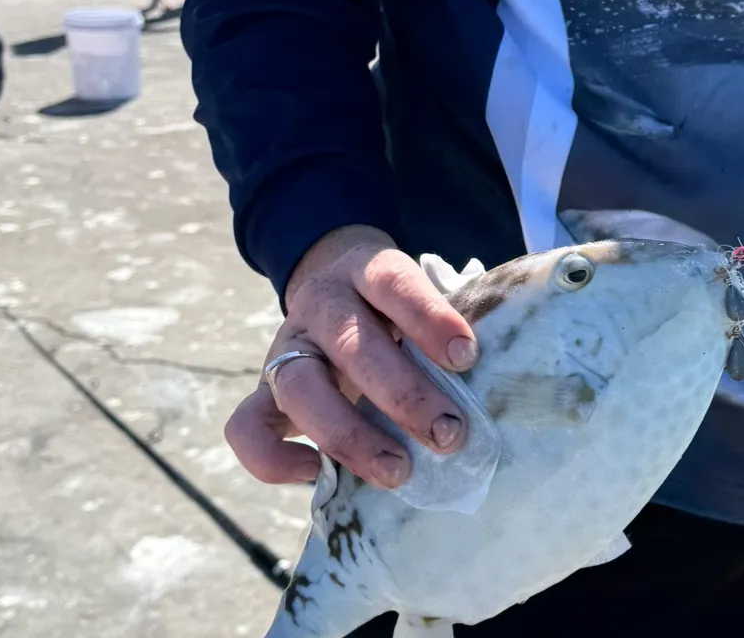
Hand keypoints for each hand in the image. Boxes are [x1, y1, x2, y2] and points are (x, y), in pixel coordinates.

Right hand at [224, 225, 479, 488]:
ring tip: (399, 472)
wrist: (332, 281)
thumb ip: (441, 331)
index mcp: (366, 271)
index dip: (429, 318)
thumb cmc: (396, 307)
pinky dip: (276, 459)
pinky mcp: (263, 390)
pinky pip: (247, 427)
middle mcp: (322, 305)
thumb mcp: (417, 297)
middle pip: (353, 345)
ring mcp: (288, 347)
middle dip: (405, 395)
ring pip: (301, 389)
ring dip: (351, 436)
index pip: (394, 283)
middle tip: (450, 434)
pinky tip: (319, 473)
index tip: (467, 356)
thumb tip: (495, 386)